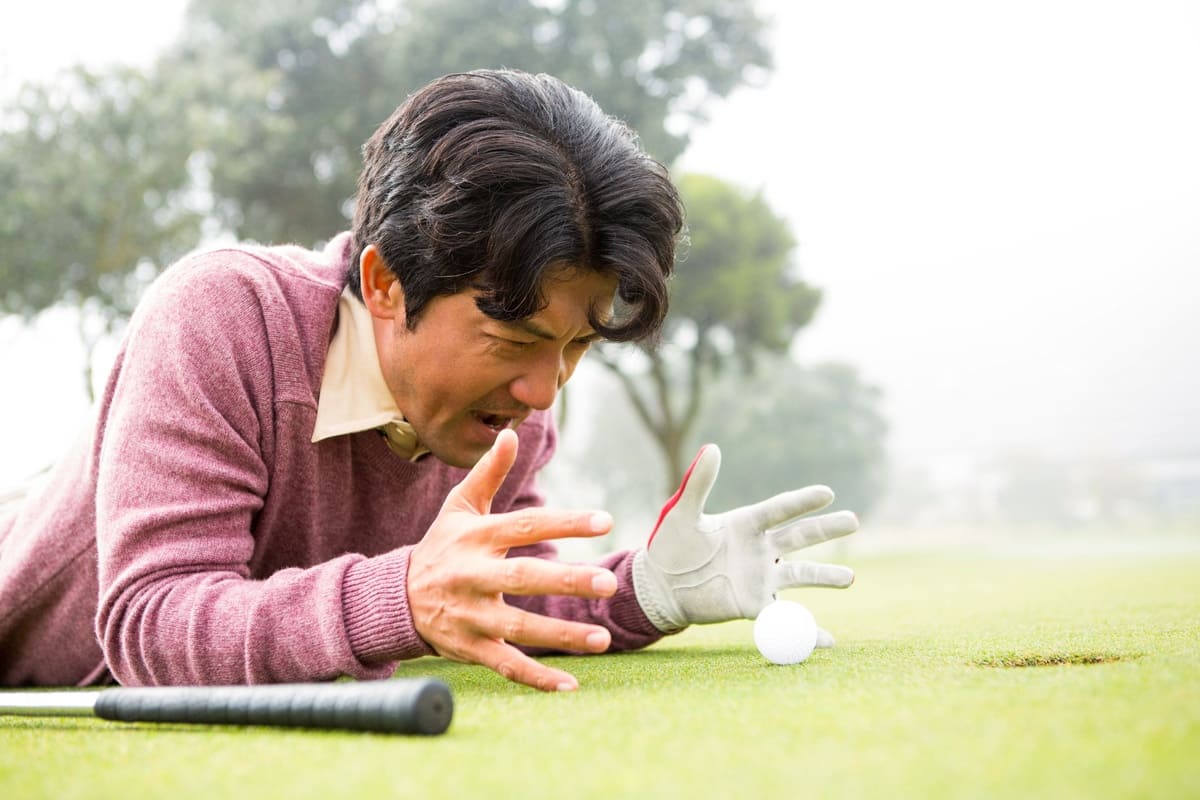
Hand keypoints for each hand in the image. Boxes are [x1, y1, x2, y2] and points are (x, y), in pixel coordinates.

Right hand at [407, 428, 617, 691]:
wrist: (394, 597)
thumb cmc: (440, 545)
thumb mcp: (458, 507)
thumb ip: (488, 472)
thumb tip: (510, 433)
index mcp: (475, 537)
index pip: (525, 525)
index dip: (564, 522)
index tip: (604, 520)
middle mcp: (472, 576)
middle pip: (524, 578)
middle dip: (567, 580)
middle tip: (608, 582)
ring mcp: (471, 615)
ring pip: (519, 627)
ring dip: (561, 635)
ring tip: (602, 639)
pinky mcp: (470, 648)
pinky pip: (506, 665)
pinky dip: (537, 678)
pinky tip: (570, 685)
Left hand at [632, 444, 858, 638]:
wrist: (661, 586)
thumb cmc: (670, 545)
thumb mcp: (682, 512)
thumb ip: (698, 482)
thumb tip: (712, 448)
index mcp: (745, 523)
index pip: (779, 509)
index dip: (802, 501)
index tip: (827, 492)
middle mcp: (760, 548)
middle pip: (799, 537)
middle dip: (826, 529)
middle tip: (854, 521)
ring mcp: (760, 577)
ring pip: (800, 575)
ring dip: (825, 576)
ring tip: (849, 577)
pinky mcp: (754, 605)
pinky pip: (784, 617)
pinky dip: (807, 631)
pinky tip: (827, 640)